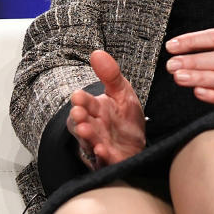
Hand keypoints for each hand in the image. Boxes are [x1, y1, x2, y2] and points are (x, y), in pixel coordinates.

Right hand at [67, 50, 145, 169]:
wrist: (135, 144)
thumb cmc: (125, 117)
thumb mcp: (121, 92)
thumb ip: (110, 74)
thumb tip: (97, 53)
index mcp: (96, 109)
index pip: (86, 103)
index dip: (82, 100)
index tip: (78, 96)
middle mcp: (94, 126)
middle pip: (84, 122)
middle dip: (80, 118)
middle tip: (78, 113)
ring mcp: (100, 144)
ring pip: (90, 141)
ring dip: (88, 136)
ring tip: (86, 131)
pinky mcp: (109, 160)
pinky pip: (104, 160)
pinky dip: (102, 156)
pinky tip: (102, 151)